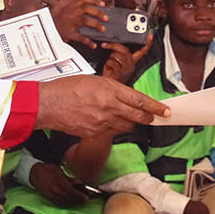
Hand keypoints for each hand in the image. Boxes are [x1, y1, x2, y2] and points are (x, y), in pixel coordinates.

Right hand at [29, 162, 85, 207]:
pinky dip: (67, 203)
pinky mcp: (49, 198)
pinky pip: (60, 203)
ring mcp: (52, 195)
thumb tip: (80, 183)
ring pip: (66, 202)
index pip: (72, 191)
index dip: (80, 196)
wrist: (35, 173)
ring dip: (74, 202)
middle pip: (70, 198)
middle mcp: (55, 190)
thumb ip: (70, 178)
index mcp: (59, 181)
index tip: (86, 197)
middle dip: (79, 200)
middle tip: (85, 199)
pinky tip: (71, 202)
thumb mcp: (61, 171)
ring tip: (80, 201)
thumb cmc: (48, 170)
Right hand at [36, 76, 168, 136]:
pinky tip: (108, 122)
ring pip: (126, 126)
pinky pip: (111, 132)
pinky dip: (114, 128)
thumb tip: (124, 97)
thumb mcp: (94, 80)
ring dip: (131, 122)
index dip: (155, 107)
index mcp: (109, 90)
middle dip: (149, 117)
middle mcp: (108, 107)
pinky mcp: (94, 133)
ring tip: (129, 118)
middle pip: (137, 116)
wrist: (48, 104)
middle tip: (155, 117)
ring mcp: (102, 122)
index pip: (139, 100)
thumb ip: (112, 89)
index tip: (165, 110)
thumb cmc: (67, 88)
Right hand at [50, 0, 107, 48]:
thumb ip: (76, 8)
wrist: (45, 28)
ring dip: (96, 25)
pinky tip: (93, 45)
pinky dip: (88, 42)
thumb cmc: (58, 19)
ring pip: (85, 21)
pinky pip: (80, 37)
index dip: (95, 1)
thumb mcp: (65, 10)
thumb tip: (91, 7)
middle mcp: (70, 12)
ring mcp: (69, 22)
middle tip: (106, 18)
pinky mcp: (68, 33)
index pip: (85, 0)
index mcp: (71, 6)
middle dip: (98, 13)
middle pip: (87, 9)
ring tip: (102, 29)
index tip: (103, 4)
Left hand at [100, 35, 152, 83]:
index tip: (150, 36)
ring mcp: (126, 70)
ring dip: (111, 56)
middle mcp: (131, 65)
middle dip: (114, 45)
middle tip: (106, 44)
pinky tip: (108, 66)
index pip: (142, 51)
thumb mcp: (119, 62)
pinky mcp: (120, 73)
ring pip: (119, 55)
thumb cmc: (113, 72)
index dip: (147, 43)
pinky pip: (113, 62)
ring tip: (110, 61)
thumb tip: (116, 43)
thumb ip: (121, 53)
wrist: (109, 84)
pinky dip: (108, 62)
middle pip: (126, 50)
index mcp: (133, 61)